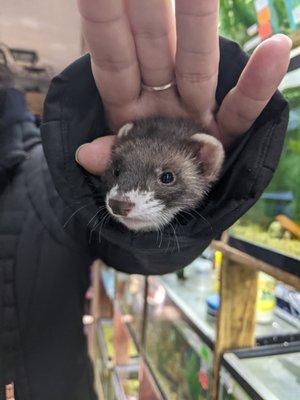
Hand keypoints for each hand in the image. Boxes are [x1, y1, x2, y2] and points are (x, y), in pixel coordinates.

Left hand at [76, 0, 290, 173]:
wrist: (165, 200)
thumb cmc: (139, 177)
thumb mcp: (121, 168)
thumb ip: (110, 157)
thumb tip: (86, 155)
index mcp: (128, 101)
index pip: (113, 59)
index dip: (105, 27)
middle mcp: (161, 97)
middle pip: (154, 48)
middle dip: (149, 12)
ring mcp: (193, 110)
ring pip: (196, 64)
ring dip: (198, 26)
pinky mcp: (222, 130)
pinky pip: (241, 109)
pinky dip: (258, 85)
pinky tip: (276, 47)